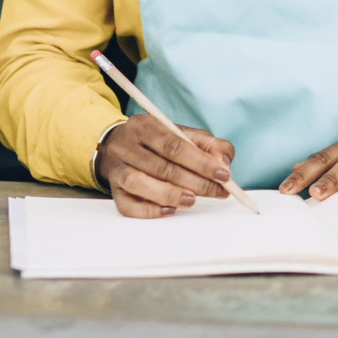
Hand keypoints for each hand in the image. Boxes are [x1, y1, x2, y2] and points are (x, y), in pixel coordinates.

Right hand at [97, 115, 235, 217]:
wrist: (115, 145)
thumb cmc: (155, 141)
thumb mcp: (181, 133)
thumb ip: (207, 144)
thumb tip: (222, 162)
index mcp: (145, 126)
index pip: (174, 145)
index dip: (201, 162)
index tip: (223, 174)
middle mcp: (127, 146)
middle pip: (161, 167)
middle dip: (195, 182)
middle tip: (217, 191)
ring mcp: (118, 169)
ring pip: (140, 184)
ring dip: (171, 195)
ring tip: (192, 201)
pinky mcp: (114, 190)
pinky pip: (127, 205)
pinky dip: (149, 210)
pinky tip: (170, 210)